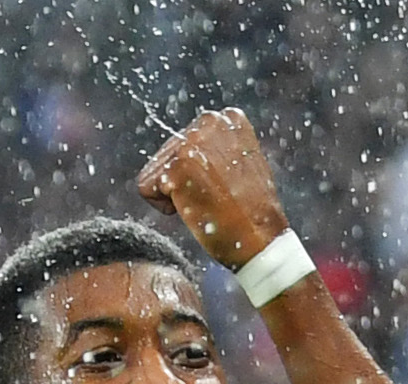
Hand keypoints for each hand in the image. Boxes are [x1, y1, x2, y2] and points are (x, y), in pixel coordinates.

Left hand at [138, 109, 291, 272]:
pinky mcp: (177, 166)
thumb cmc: (252, 212)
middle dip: (183, 181)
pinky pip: (146, 188)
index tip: (223, 186)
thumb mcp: (242, 163)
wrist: (261, 239)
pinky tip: (195, 209)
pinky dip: (165, 207)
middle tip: (215, 198)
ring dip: (175, 194)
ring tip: (207, 202)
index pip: (185, 143)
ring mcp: (192, 142)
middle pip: (167, 154)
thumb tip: (191, 151)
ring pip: (156, 171)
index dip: (198, 172)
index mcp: (228, 118)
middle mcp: (210, 121)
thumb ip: (218, 148)